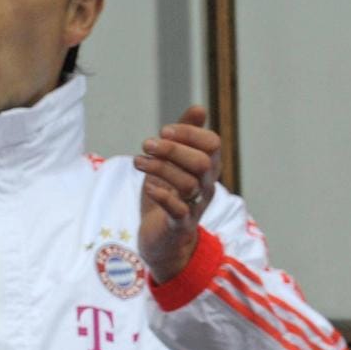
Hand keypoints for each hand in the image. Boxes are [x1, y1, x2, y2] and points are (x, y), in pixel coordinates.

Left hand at [137, 104, 222, 282]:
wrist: (163, 240)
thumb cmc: (170, 196)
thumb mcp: (174, 162)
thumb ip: (186, 136)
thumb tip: (200, 108)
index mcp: (208, 169)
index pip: (212, 144)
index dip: (190, 133)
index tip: (164, 130)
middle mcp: (206, 186)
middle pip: (202, 162)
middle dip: (173, 149)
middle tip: (147, 144)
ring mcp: (195, 207)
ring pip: (188, 183)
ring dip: (160, 168)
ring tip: (138, 162)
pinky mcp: (179, 226)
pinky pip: (179, 210)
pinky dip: (164, 196)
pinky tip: (149, 188)